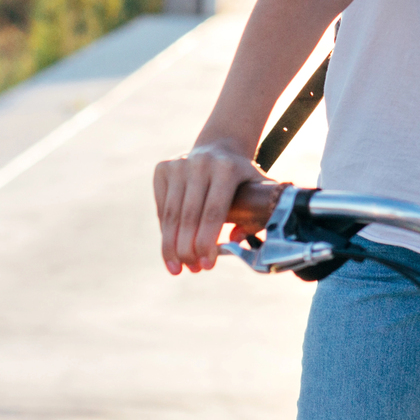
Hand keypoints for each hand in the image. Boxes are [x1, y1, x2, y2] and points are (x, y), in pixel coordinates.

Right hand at [153, 141, 266, 272]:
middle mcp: (201, 163)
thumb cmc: (242, 180)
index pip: (214, 212)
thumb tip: (235, 240)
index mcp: (227, 169)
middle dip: (188, 249)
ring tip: (177, 269)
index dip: (208, 241)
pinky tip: (171, 251)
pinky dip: (165, 232)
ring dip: (171, 247)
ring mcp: (179, 164)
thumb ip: (257, 216)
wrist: (220, 147)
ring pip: (171, 215)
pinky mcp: (163, 168)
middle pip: (189, 216)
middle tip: (192, 271)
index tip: (207, 266)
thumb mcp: (257, 191)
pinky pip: (162, 209)